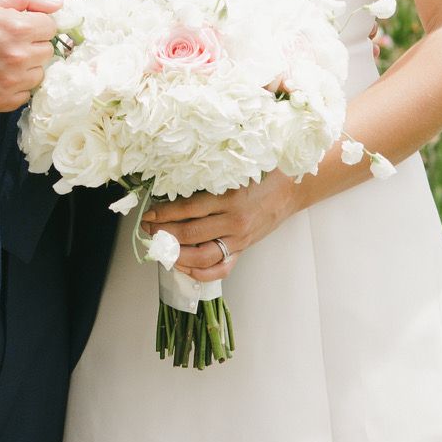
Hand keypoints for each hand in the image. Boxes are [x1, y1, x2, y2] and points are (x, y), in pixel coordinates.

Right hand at [0, 0, 62, 113]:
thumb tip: (58, 4)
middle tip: (9, 43)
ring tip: (2, 60)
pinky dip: (15, 87)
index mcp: (19, 28)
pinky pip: (24, 95)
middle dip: (33, 45)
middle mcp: (19, 57)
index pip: (50, 27)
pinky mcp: (1, 102)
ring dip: (27, 67)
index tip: (18, 26)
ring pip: (38, 74)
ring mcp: (10, 82)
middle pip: (47, 51)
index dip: (35, 24)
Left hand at [144, 169, 303, 281]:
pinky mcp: (243, 248)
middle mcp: (233, 221)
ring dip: (175, 254)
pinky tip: (183, 266)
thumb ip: (209, 178)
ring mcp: (238, 238)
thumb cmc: (264, 174)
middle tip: (148, 229)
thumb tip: (175, 184)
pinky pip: (220, 268)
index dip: (163, 213)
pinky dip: (199, 272)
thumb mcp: (235, 170)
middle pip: (189, 234)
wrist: (293, 188)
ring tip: (161, 248)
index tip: (149, 214)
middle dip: (162, 233)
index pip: (187, 209)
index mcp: (229, 197)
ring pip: (201, 256)